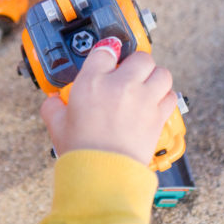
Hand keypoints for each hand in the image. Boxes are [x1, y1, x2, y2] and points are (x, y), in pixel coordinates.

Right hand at [40, 41, 177, 163]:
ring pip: (161, 73)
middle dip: (135, 64)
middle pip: (140, 57)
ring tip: (145, 85)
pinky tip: (154, 102)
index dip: (107, 53)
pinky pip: (170, 95)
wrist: (103, 173)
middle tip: (128, 74)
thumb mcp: (57, 124)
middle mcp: (121, 85)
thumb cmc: (81, 150)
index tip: (107, 58)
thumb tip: (53, 101)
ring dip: (154, 77)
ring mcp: (143, 99)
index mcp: (92, 81)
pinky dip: (165, 96)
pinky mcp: (158, 116)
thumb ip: (53, 107)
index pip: (105, 50)